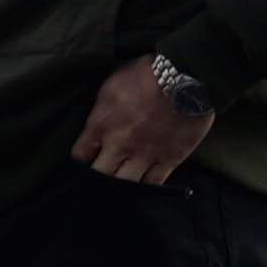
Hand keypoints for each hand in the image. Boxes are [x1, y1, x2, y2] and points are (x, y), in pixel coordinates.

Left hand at [73, 50, 215, 185]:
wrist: (186, 77)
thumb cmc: (146, 73)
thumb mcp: (110, 86)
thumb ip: (101, 108)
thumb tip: (97, 119)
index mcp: (100, 125)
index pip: (80, 154)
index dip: (81, 161)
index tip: (84, 162)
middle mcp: (118, 145)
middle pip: (99, 175)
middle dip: (96, 180)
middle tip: (97, 184)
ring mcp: (145, 154)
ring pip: (125, 184)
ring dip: (120, 189)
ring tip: (117, 193)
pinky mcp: (169, 159)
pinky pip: (154, 183)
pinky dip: (146, 189)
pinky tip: (142, 191)